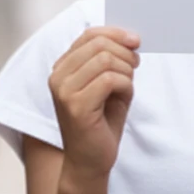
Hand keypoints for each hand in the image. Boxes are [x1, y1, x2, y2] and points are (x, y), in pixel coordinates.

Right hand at [49, 27, 140, 183]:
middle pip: (98, 44)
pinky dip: (125, 85)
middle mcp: (58, 76)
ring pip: (105, 60)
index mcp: (62, 67)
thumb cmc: (101, 120)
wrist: (90, 159)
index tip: (135, 40)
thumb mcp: (107, 82)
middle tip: (136, 65)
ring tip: (127, 85)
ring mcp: (64, 91)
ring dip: (126, 70)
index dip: (115, 33)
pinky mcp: (76, 106)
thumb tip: (130, 38)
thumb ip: (112, 59)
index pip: (89, 35)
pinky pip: (109, 80)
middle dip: (125, 52)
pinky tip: (124, 97)